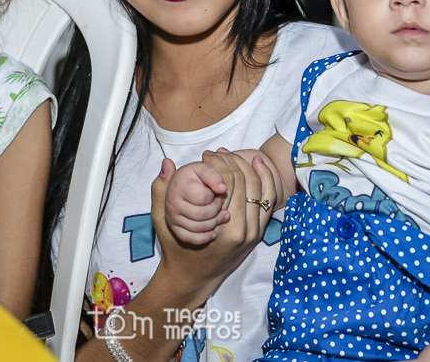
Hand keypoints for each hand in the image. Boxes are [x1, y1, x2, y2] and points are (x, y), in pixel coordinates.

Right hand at [152, 151, 276, 291]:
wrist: (192, 278)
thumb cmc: (176, 248)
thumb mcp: (161, 221)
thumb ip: (160, 191)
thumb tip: (167, 163)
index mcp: (221, 228)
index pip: (228, 183)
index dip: (219, 163)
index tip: (208, 156)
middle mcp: (242, 231)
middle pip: (245, 183)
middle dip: (232, 161)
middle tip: (219, 153)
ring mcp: (254, 233)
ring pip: (260, 189)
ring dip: (249, 167)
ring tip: (234, 155)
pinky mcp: (259, 232)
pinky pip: (269, 200)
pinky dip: (266, 179)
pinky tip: (257, 164)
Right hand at [164, 161, 229, 244]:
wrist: (179, 186)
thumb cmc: (193, 177)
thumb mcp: (202, 169)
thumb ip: (213, 175)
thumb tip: (223, 188)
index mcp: (178, 186)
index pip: (203, 198)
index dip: (214, 196)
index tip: (216, 192)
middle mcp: (172, 203)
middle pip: (203, 215)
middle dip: (216, 209)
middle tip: (219, 203)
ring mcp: (172, 218)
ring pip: (199, 228)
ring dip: (214, 222)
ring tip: (219, 214)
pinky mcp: (175, 229)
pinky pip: (191, 238)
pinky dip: (204, 237)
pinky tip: (213, 232)